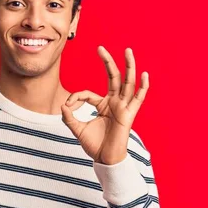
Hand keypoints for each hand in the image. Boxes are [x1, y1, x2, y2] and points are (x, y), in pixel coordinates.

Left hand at [61, 46, 148, 164]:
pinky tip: (144, 75)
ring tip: (128, 50)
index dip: (76, 97)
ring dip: (128, 66)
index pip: (88, 93)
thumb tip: (62, 105)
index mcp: (103, 105)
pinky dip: (142, 88)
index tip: (68, 105)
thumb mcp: (77, 129)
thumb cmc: (94, 145)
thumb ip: (69, 117)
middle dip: (107, 62)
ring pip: (127, 83)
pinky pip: (138, 99)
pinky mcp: (129, 115)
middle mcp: (114, 103)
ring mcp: (123, 107)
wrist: (105, 160)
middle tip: (100, 48)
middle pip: (113, 78)